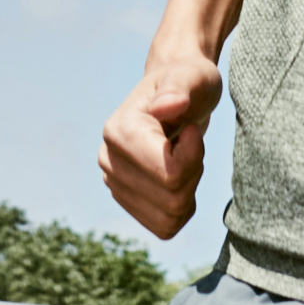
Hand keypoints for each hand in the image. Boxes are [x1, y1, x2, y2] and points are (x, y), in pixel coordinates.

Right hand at [98, 45, 223, 239]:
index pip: (169, 174)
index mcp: (119, 131)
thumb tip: (167, 105)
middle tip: (189, 142)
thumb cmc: (189, 82)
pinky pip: (165, 227)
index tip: (191, 129)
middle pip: (171, 198)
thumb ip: (180, 87)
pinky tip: (180, 179)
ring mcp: (114, 183)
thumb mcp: (195, 77)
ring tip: (183, 157)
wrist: (178, 94)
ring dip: (189, 190)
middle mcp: (108, 160)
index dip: (193, 155)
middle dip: (193, 172)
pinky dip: (182, 208)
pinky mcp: (126, 201)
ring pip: (169, 216)